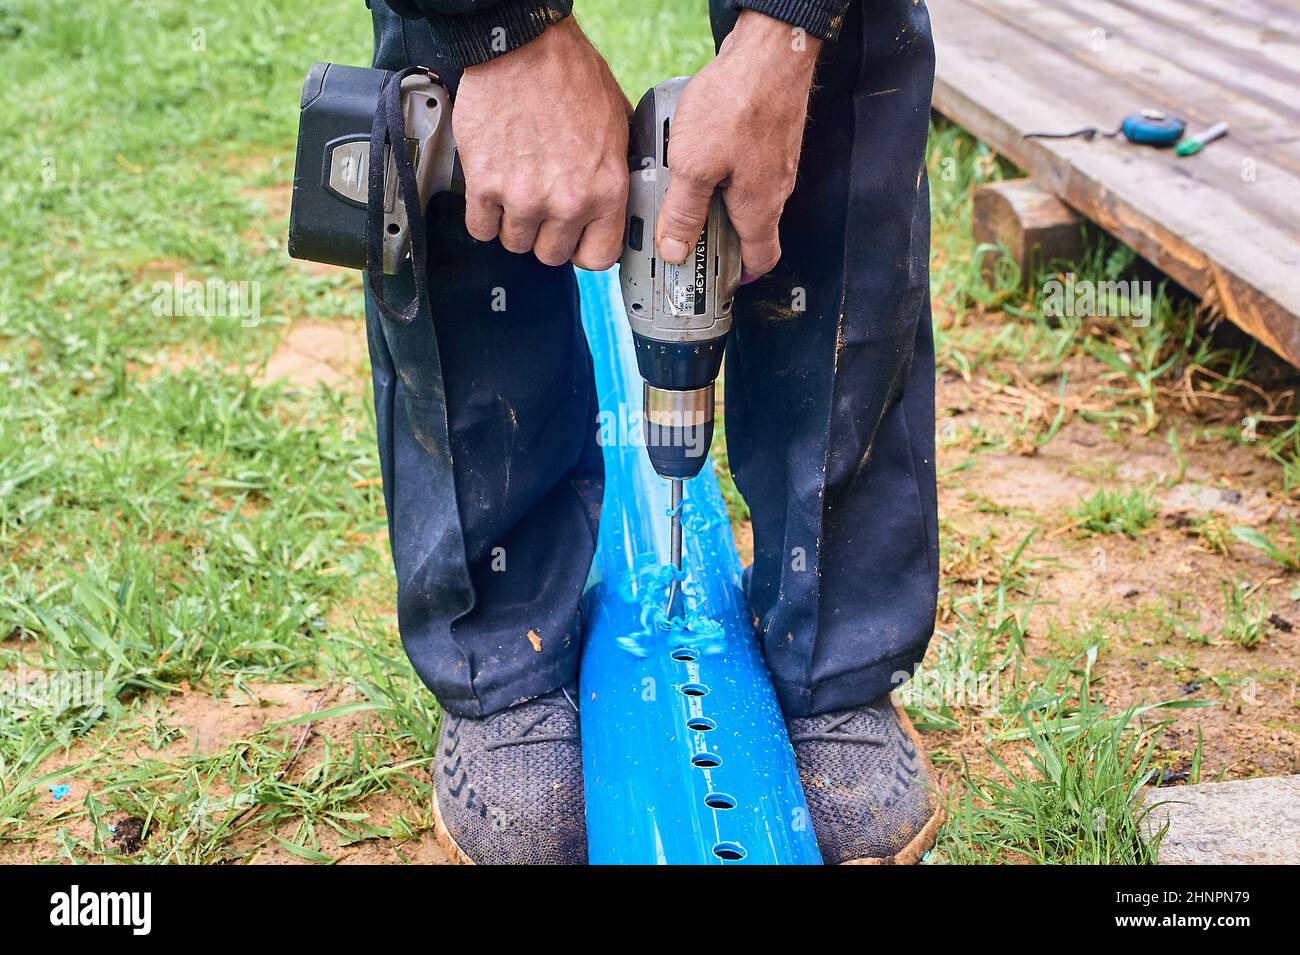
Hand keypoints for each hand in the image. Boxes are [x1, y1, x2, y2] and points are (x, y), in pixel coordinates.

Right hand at [454, 18, 630, 269]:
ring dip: (513, 223)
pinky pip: (480, 228)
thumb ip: (613, 171)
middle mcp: (567, 200)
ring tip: (516, 191)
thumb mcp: (616, 123)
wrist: (522, 45)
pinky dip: (483, 215)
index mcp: (606, 188)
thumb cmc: (569, 74)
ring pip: (515, 244)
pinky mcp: (485, 185)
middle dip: (545, 234)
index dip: (583, 249)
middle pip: (551, 255)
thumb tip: (613, 199)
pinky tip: (491, 191)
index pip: (598, 257)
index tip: (574, 239)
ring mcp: (524, 196)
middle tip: (541, 206)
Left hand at [656, 11, 820, 280]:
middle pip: (752, 231)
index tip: (717, 282)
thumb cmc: (736, 102)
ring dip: (719, 204)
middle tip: (687, 238)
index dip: (740, 276)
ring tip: (684, 194)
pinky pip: (748, 169)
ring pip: (748, 198)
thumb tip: (673, 251)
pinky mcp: (771, 137)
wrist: (770, 49)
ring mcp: (777, 162)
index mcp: (760, 207)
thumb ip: (683, 211)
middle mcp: (776, 189)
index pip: (762, 260)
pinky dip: (725, 174)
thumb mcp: (694, 164)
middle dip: (721, 240)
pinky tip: (699, 156)